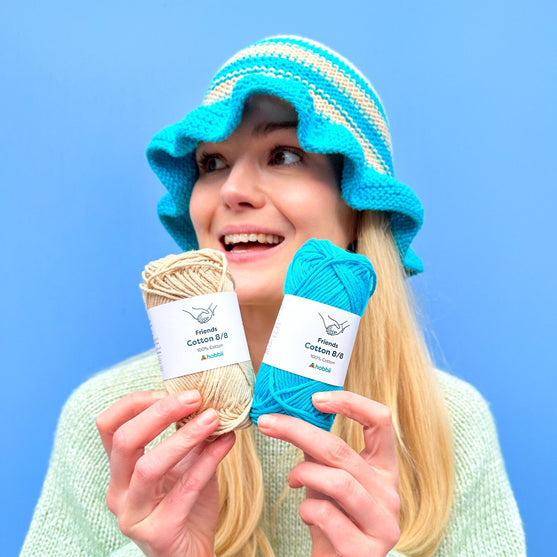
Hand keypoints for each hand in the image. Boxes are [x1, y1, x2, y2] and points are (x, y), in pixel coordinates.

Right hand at [96, 390, 234, 556]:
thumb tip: (203, 398)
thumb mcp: (183, 463)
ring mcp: (134, 515)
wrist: (192, 554)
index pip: (108, 426)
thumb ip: (185, 434)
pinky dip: (208, 461)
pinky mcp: (158, 533)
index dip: (135, 403)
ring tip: (213, 417)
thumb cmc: (186, 506)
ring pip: (149, 466)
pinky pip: (184, 490)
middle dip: (160, 412)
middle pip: (125, 440)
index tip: (166, 389)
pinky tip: (227, 443)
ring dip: (184, 436)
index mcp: (119, 471)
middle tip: (194, 397)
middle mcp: (118, 493)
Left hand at [257, 391, 399, 556]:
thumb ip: (320, 449)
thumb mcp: (328, 477)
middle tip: (268, 422)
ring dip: (304, 474)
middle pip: (341, 449)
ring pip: (337, 481)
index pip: (380, 421)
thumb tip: (288, 413)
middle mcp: (389, 492)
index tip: (315, 398)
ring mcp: (382, 523)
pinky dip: (306, 510)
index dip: (350, 403)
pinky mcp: (365, 550)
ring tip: (293, 479)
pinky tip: (307, 514)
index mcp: (383, 467)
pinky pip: (326, 515)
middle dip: (298, 432)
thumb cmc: (332, 516)